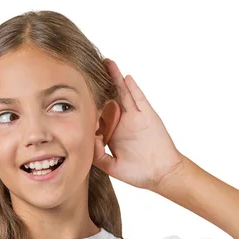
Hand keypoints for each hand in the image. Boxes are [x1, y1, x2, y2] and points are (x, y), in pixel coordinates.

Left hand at [93, 58, 186, 191]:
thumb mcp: (112, 166)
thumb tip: (87, 140)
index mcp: (113, 133)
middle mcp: (123, 122)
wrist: (162, 175)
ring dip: (115, 78)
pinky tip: (125, 77)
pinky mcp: (148, 116)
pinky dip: (132, 88)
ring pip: (123, 93)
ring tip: (106, 63)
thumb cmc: (139, 173)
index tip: (76, 93)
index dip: (89, 104)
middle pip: (109, 98)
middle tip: (88, 69)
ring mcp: (135, 117)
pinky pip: (139, 99)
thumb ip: (97, 156)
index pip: (98, 114)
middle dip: (100, 85)